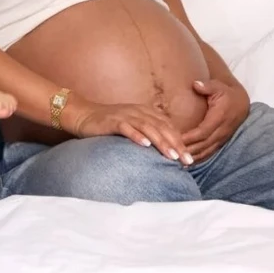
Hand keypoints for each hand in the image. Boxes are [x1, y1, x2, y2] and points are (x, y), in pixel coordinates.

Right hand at [72, 99, 193, 164]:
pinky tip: (145, 145)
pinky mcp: (112, 121)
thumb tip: (167, 151)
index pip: (167, 126)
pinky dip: (136, 136)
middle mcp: (137, 111)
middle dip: (176, 144)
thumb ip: (148, 132)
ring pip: (147, 127)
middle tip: (187, 161)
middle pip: (161, 127)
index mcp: (145, 112)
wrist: (84, 115)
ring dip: (161, 141)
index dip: (180, 141)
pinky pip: (126, 128)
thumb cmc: (110, 125)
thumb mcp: (133, 126)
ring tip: (172, 156)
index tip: (189, 158)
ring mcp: (124, 116)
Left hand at [182, 80, 249, 162]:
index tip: (177, 140)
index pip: (203, 131)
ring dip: (193, 157)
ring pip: (207, 151)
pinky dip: (199, 159)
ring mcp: (222, 138)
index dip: (190, 137)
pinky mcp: (220, 142)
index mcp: (219, 118)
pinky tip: (188, 164)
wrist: (241, 103)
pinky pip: (209, 153)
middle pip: (203, 144)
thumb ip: (207, 86)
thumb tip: (196, 84)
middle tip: (173, 153)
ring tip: (178, 163)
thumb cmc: (225, 93)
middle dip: (189, 150)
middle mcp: (221, 131)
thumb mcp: (218, 86)